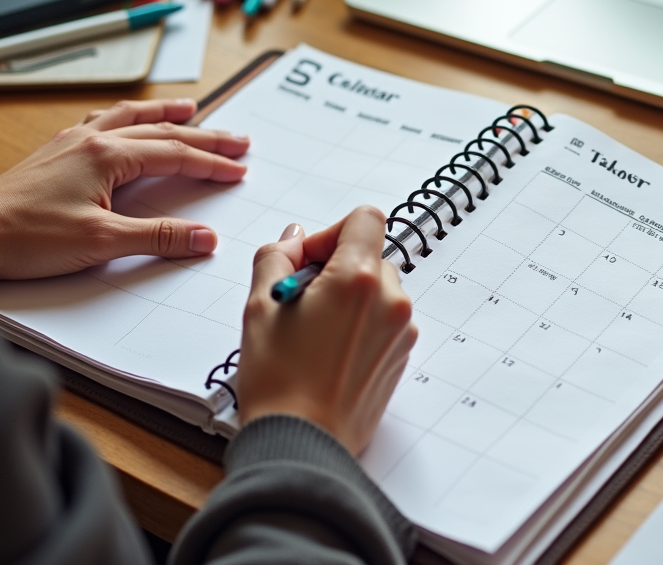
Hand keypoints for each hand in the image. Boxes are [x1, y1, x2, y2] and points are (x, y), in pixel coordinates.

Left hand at [0, 98, 248, 279]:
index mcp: (107, 155)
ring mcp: (71, 144)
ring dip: (165, 113)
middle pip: (161, 130)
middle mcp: (91, 141)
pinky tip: (126, 122)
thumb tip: (205, 237)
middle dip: (204, 135)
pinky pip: (102, 122)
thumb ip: (159, 237)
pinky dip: (127, 118)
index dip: (211, 163)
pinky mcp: (56, 155)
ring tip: (190, 109)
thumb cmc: (24, 236)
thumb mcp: (101, 241)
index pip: (175, 154)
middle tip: (237, 139)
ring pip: (130, 117)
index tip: (237, 170)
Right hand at [238, 207, 417, 453]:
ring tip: (314, 334)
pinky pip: (384, 320)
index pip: (365, 219)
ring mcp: (402, 330)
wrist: (303, 443)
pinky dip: (361, 325)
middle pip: (370, 256)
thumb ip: (277, 257)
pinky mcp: (402, 355)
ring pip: (378, 290)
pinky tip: (330, 354)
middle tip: (300, 302)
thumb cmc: (278, 380)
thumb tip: (295, 240)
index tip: (308, 261)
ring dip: (350, 298)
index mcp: (358, 279)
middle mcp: (391, 300)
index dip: (331, 233)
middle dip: (336, 270)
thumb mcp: (260, 306)